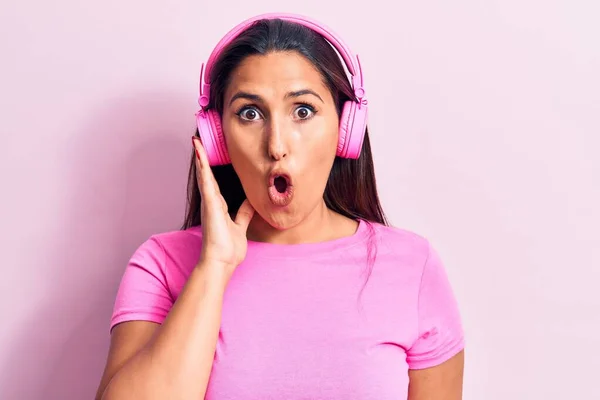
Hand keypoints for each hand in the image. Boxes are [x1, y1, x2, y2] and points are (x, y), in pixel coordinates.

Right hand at [192, 136, 254, 279]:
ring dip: (200, 158)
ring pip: (204, 175)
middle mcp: (212, 202)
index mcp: (219, 206)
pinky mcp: (210, 205)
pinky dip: (203, 168)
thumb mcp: (241, 226)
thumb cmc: (228, 249)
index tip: (208, 153)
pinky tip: (200, 156)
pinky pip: (206, 182)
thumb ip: (244, 213)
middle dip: (202, 158)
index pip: (214, 182)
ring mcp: (210, 203)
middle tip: (198, 141)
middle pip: (206, 175)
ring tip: (196, 142)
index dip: (211, 167)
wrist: (221, 263)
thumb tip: (251, 201)